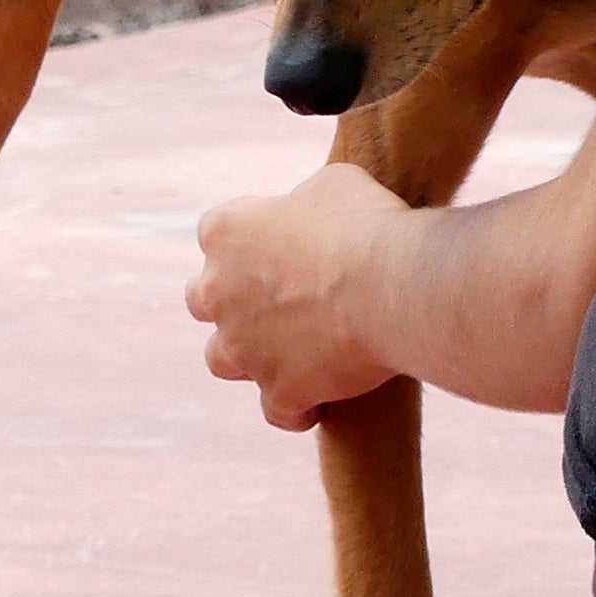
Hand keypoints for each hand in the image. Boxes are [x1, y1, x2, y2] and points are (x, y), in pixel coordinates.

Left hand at [188, 164, 409, 430]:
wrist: (390, 284)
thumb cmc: (365, 223)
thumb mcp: (332, 186)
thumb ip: (304, 204)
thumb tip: (310, 216)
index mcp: (226, 231)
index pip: (217, 233)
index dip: (252, 242)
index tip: (286, 246)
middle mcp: (218, 291)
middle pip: (205, 300)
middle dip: (234, 302)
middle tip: (281, 300)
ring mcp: (244, 347)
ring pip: (222, 360)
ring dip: (249, 357)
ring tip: (291, 354)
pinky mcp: (279, 390)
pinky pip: (277, 411)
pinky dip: (294, 408)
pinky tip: (317, 403)